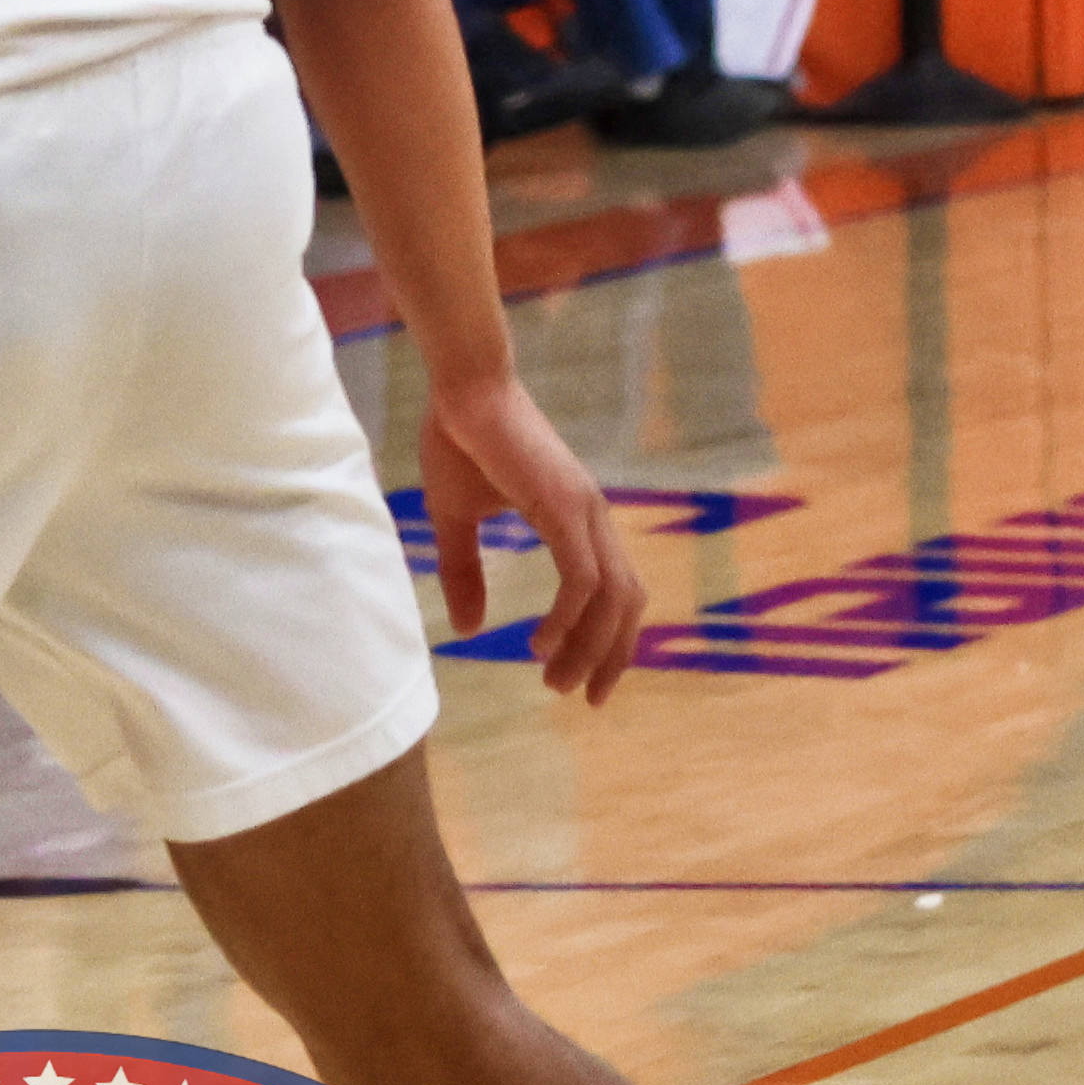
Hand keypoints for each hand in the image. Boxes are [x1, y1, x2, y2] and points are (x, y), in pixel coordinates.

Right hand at [417, 367, 641, 701]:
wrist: (461, 388)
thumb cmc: (460, 440)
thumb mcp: (455, 518)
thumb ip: (465, 572)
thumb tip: (466, 629)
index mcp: (577, 518)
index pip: (615, 590)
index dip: (609, 640)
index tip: (585, 680)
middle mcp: (593, 517)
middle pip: (628, 603)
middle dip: (610, 656)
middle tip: (579, 696)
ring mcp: (584, 511)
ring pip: (612, 597)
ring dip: (591, 646)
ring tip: (555, 680)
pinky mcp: (563, 506)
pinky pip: (581, 578)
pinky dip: (569, 617)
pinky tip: (543, 644)